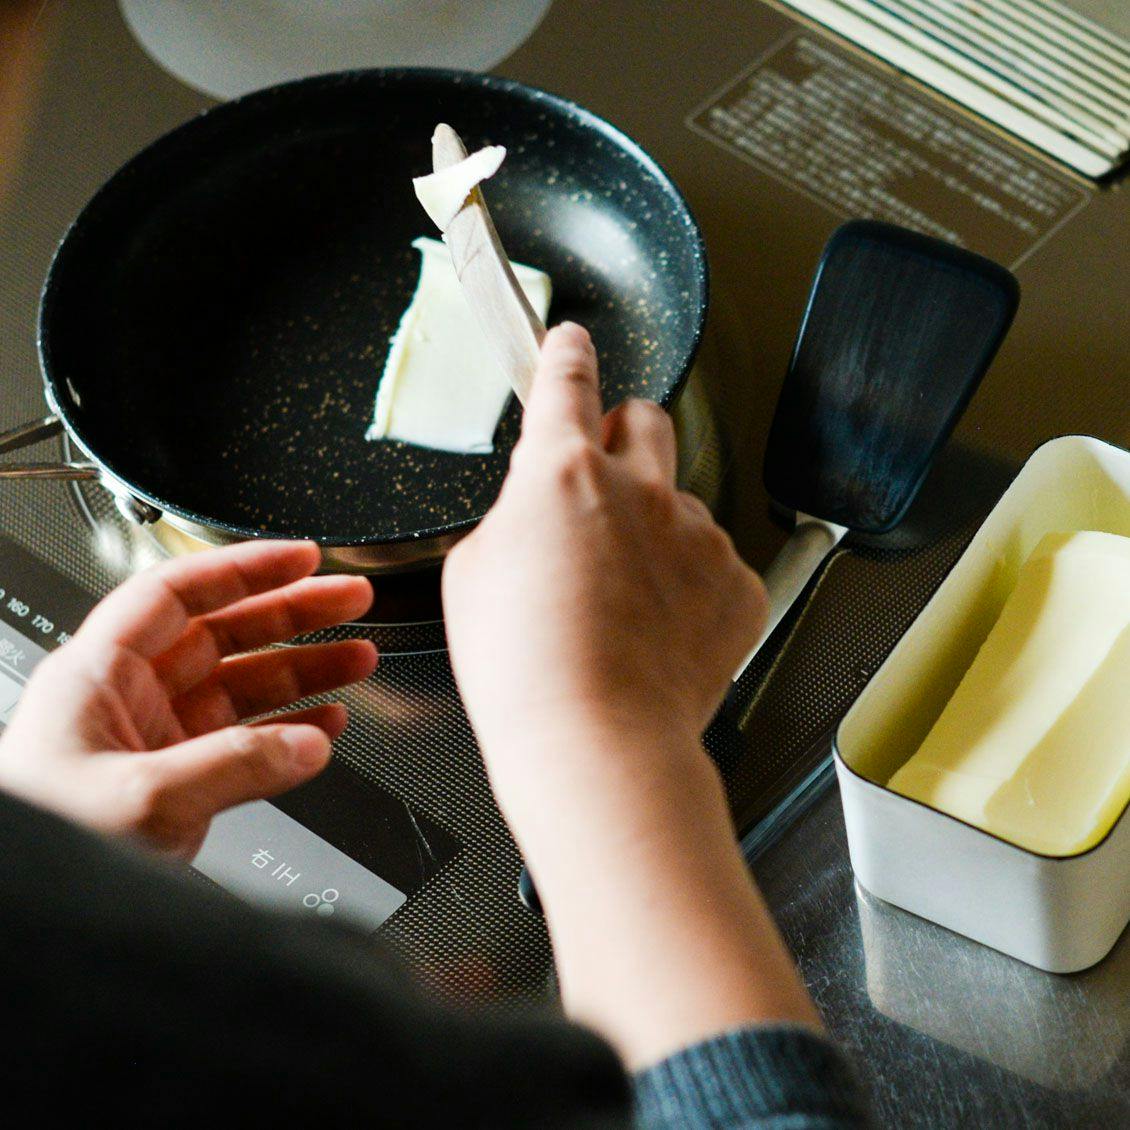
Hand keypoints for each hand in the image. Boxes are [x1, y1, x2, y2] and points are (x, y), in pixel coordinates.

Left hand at [0, 540, 374, 858]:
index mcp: (100, 675)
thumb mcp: (139, 797)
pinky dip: (292, 727)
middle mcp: (130, 698)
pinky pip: (248, 739)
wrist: (27, 916)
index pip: (180, 593)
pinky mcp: (178, 780)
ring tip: (359, 657)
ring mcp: (157, 739)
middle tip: (349, 597)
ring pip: (245, 684)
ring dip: (306, 669)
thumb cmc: (39, 843)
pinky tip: (326, 722)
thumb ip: (232, 765)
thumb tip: (307, 743)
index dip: (245, 568)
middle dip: (294, 612)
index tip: (302, 559)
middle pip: (225, 631)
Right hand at [444, 324, 817, 1067]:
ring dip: (655, 528)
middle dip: (625, 435)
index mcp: (563, 473)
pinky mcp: (737, 582)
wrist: (594, 740)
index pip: (567, 381)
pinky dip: (689, 585)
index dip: (566, 354)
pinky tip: (660, 629)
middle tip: (604, 480)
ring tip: (624, 599)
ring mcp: (696, 533)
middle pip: (647, 419)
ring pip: (681, 501)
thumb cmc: (523, 670)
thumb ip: (512, 519)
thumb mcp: (473, 574)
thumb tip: (536, 516)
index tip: (573, 342)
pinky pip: (714, 562)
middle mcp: (640, 488)